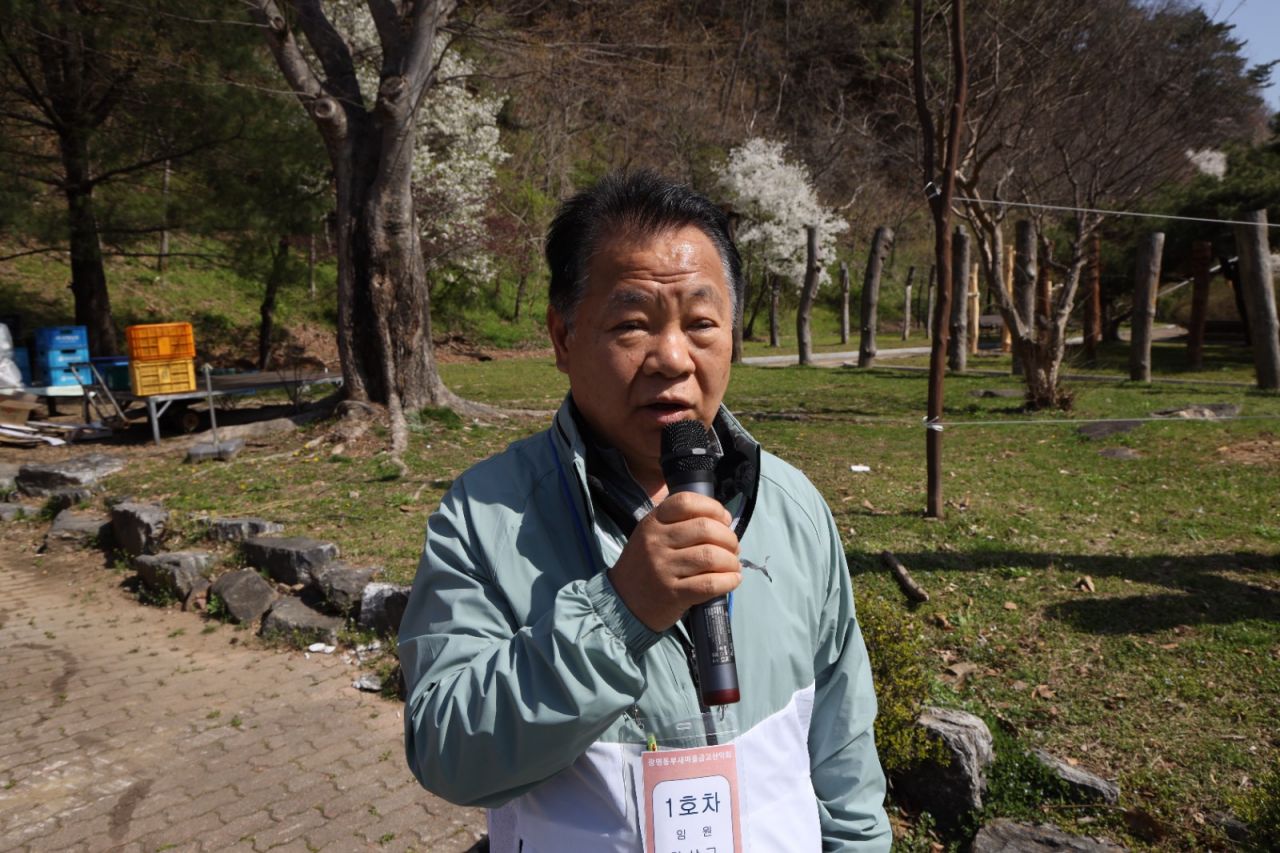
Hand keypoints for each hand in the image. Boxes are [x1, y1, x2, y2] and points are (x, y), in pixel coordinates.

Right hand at [608, 492, 740, 632]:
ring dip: (731, 561)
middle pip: (706, 528)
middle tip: (732, 547)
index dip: (713, 507)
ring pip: (711, 556)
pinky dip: (728, 581)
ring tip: (732, 565)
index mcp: (652, 523)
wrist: (622, 603)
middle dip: (729, 537)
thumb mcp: (651, 535)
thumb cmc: (644, 566)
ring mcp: (663, 569)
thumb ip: (679, 524)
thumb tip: (723, 521)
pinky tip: (732, 580)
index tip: (723, 519)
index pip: (686, 502)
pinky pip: (710, 584)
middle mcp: (656, 542)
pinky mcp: (673, 594)